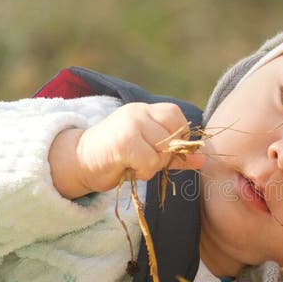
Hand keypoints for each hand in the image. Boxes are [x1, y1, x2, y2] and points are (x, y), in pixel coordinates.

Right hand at [49, 102, 205, 198]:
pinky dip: (144, 171)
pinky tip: (129, 169)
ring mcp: (130, 124)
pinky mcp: (123, 142)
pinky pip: (150, 161)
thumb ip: (176, 155)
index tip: (162, 150)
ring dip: (153, 165)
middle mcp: (139, 111)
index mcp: (146, 110)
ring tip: (135, 164)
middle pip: (174, 135)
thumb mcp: (149, 152)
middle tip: (146, 160)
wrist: (78, 162)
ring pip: (163, 150)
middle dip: (166, 155)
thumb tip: (204, 160)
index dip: (178, 138)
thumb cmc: (115, 157)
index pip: (178, 117)